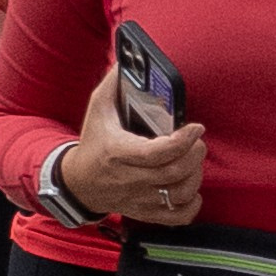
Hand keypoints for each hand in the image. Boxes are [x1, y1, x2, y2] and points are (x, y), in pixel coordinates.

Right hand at [54, 62, 207, 223]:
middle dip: (194, 154)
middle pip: (174, 174)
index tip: (195, 127)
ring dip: (195, 175)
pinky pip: (178, 217)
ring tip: (192, 158)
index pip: (155, 154)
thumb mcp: (98, 109)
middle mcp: (129, 180)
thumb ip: (115, 83)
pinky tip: (188, 186)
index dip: (181, 142)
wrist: (79, 183)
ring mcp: (139, 200)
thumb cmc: (93, 141)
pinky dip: (191, 203)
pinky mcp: (146, 212)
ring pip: (179, 195)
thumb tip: (130, 58)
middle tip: (196, 140)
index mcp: (117, 152)